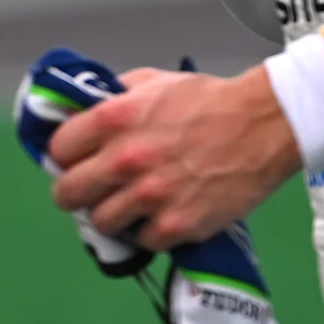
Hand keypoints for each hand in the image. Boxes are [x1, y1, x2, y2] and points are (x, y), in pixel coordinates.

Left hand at [46, 68, 302, 250]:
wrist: (266, 123)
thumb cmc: (210, 99)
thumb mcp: (156, 83)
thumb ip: (116, 97)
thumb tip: (87, 113)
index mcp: (114, 120)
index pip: (58, 150)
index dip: (69, 156)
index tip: (82, 160)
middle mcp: (124, 160)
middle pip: (67, 194)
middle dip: (79, 192)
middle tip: (99, 190)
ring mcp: (150, 196)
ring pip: (101, 222)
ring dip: (116, 214)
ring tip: (136, 205)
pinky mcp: (176, 224)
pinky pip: (144, 241)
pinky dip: (152, 231)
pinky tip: (166, 215)